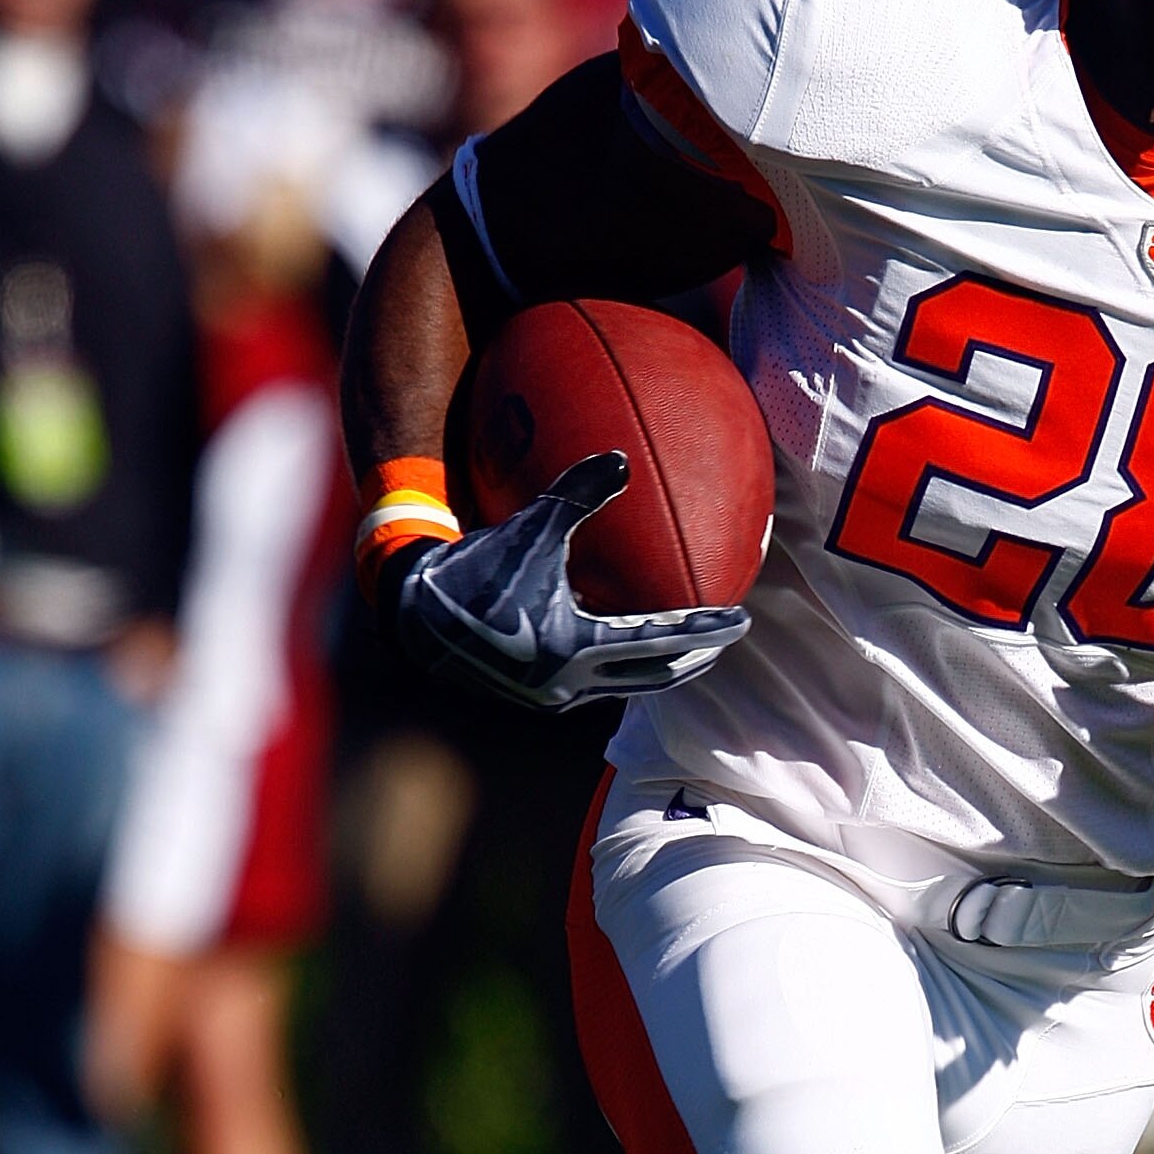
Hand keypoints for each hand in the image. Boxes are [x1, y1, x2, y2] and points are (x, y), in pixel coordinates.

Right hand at [395, 451, 747, 712]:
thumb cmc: (472, 567)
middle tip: (728, 635)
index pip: (661, 643)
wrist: (412, 614)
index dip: (706, 632)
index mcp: (574, 647)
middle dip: (696, 657)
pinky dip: (625, 667)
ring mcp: (554, 696)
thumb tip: (621, 457)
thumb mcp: (528, 528)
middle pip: (655, 678)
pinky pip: (599, 683)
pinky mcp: (538, 695)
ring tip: (690, 647)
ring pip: (627, 686)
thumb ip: (576, 494)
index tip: (741, 618)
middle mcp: (569, 683)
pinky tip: (631, 647)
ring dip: (662, 667)